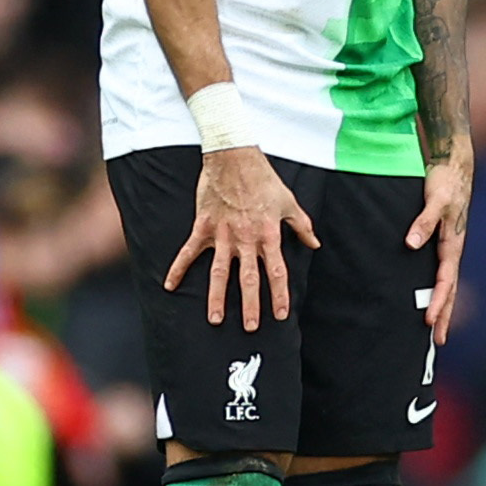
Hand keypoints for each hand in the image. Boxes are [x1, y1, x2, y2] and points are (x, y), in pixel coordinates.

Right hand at [166, 144, 317, 330]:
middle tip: (250, 328)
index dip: (279, 294)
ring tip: (214, 319)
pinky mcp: (203, 227)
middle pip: (249, 279)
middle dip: (250, 305)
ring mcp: (223, 235)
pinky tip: (169, 286)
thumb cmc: (264, 179)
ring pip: (219, 272)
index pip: (277, 272)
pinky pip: (189, 252)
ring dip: (217, 297)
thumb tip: (315, 243)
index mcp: (268, 235)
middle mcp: (246, 239)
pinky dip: (178, 269)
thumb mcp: (289, 202)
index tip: (281, 314)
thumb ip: (302, 225)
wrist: (234, 157)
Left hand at [408, 139, 474, 342]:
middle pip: (450, 289)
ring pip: (447, 283)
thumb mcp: (435, 199)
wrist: (455, 164)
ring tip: (434, 328)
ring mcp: (449, 246)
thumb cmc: (446, 181)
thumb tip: (412, 244)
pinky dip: (439, 289)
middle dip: (444, 314)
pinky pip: (442, 272)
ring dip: (442, 306)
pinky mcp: (444, 241)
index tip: (427, 320)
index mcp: (453, 243)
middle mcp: (453, 249)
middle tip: (436, 341)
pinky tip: (431, 297)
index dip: (438, 301)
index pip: (445, 280)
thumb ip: (424, 221)